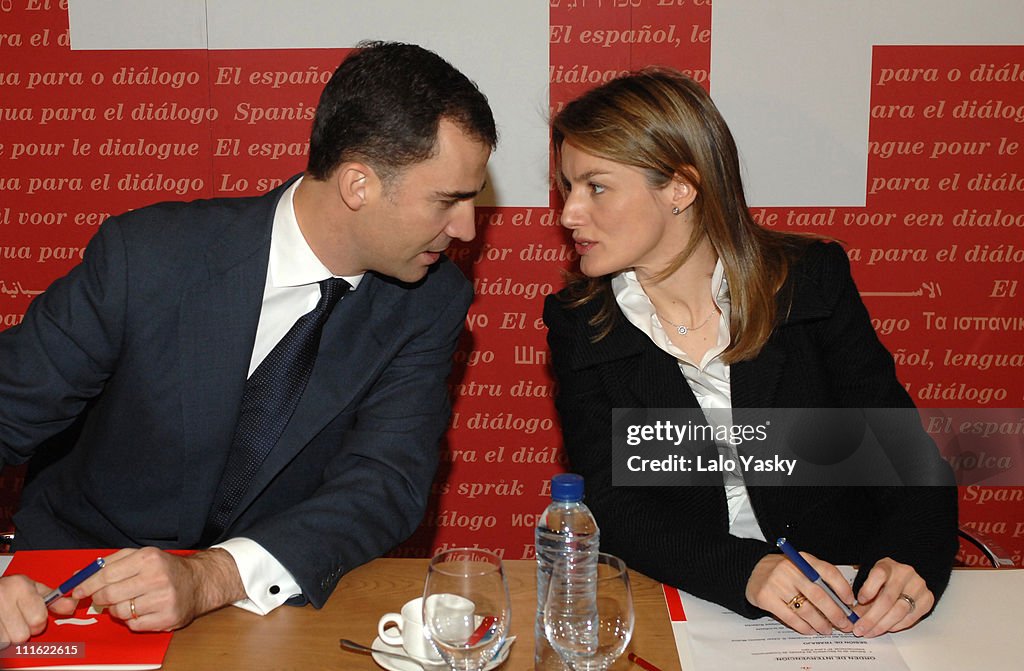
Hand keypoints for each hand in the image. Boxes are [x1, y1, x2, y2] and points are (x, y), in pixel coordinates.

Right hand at [0, 575, 76, 647]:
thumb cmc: (10, 589)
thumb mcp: (33, 589)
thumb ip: (54, 600)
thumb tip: (71, 606)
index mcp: (20, 587)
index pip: (38, 619)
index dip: (39, 622)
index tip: (35, 616)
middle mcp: (4, 597)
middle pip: (22, 635)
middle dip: (24, 631)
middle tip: (20, 620)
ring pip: (8, 641)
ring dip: (10, 636)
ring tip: (9, 623)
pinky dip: (1, 638)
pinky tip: (2, 626)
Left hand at [71, 547, 245, 631]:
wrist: (199, 582)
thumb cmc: (165, 569)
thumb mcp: (141, 556)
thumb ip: (110, 563)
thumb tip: (77, 576)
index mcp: (148, 558)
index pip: (106, 574)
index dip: (86, 585)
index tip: (76, 591)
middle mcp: (157, 577)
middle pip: (109, 594)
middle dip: (101, 598)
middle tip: (103, 598)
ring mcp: (163, 599)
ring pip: (120, 611)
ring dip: (118, 609)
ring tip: (129, 601)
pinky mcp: (167, 617)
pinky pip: (134, 624)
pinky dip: (132, 620)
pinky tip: (142, 609)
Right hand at [746, 552, 855, 634]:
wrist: (752, 571)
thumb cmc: (782, 571)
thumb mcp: (801, 566)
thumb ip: (819, 578)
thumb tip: (842, 602)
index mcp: (802, 560)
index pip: (828, 572)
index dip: (842, 589)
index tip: (850, 603)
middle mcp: (789, 570)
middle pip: (819, 595)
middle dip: (835, 613)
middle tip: (844, 624)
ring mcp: (776, 583)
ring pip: (805, 609)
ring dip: (820, 623)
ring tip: (827, 630)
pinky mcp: (766, 597)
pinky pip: (790, 617)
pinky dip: (803, 627)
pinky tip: (810, 630)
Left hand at [851, 557, 931, 636]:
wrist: (909, 577)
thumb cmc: (887, 579)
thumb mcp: (873, 581)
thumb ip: (865, 597)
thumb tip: (854, 617)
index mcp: (888, 566)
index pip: (878, 575)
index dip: (868, 589)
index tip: (859, 601)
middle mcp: (904, 574)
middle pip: (887, 599)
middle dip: (871, 617)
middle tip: (860, 628)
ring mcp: (918, 586)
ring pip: (899, 611)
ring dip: (882, 625)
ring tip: (870, 632)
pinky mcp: (927, 599)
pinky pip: (911, 618)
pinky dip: (897, 626)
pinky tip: (887, 628)